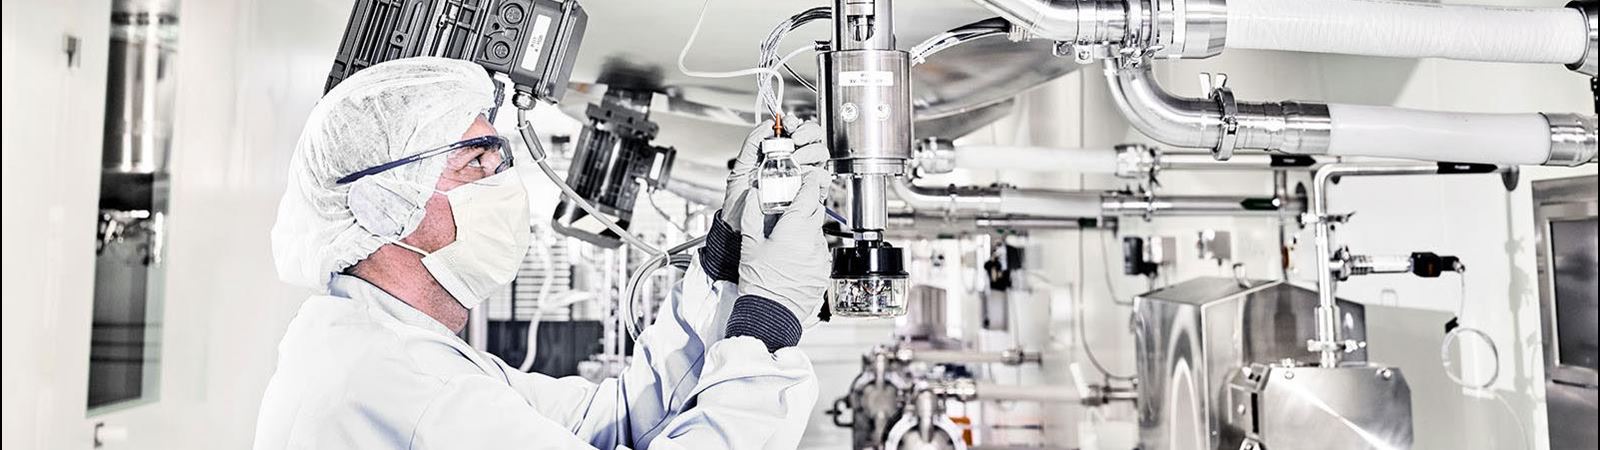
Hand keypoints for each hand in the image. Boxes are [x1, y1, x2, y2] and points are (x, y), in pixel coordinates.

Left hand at [722, 120, 827, 231]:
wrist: (741, 227)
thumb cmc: (740, 202)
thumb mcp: (741, 168)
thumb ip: (752, 144)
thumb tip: (766, 125)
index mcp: (777, 153)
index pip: (794, 129)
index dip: (794, 122)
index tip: (788, 124)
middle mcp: (793, 162)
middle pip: (813, 137)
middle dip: (807, 133)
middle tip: (796, 140)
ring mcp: (803, 177)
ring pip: (821, 154)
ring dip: (810, 152)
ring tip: (796, 160)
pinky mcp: (811, 194)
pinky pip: (824, 179)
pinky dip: (818, 173)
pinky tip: (804, 175)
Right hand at [736, 167, 831, 321]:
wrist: (770, 315)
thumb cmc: (758, 282)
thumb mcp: (749, 245)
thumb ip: (752, 215)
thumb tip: (753, 196)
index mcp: (794, 230)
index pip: (808, 196)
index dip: (809, 183)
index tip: (808, 177)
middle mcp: (812, 242)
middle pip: (816, 212)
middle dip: (806, 207)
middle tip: (793, 207)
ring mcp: (820, 258)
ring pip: (818, 234)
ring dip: (806, 232)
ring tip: (788, 243)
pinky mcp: (824, 273)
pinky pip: (820, 254)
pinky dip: (810, 251)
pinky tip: (794, 260)